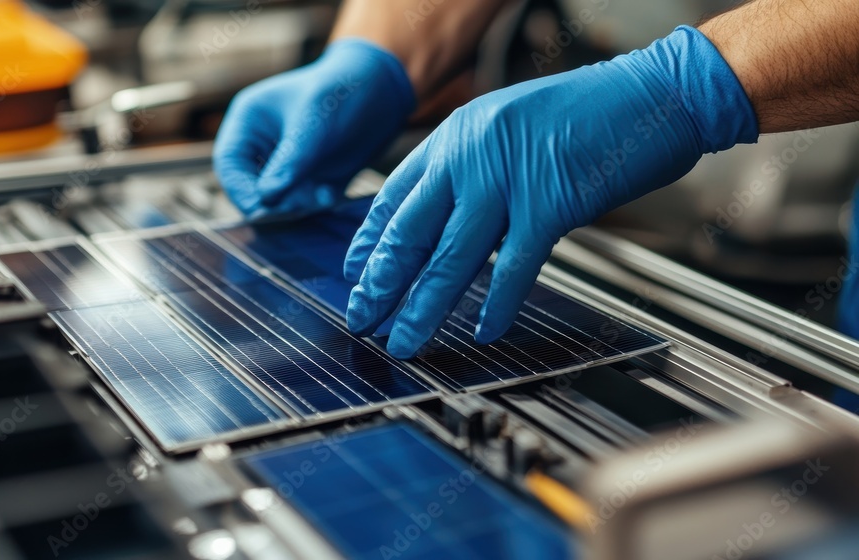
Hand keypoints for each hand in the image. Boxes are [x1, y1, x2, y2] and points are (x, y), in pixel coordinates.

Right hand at [213, 39, 414, 217]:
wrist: (383, 91)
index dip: (240, 190)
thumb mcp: (314, 123)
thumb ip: (291, 161)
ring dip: (295, 206)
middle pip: (248, 188)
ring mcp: (285, 165)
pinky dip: (312, 206)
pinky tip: (329, 194)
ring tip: (320, 195)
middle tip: (298, 205)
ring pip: (275, 202)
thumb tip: (267, 197)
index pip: (228, 164)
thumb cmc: (342, 92)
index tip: (264, 206)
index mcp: (249, 122)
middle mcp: (262, 146)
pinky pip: (300, 205)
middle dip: (272, 202)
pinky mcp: (308, 180)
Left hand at [344, 26, 758, 357]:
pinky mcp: (549, 204)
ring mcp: (506, 179)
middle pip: (409, 232)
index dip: (369, 242)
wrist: (656, 92)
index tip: (354, 274)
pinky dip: (498, 305)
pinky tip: (484, 332)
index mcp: (457, 135)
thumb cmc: (591, 112)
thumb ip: (473, 169)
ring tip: (404, 341)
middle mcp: (470, 155)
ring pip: (449, 259)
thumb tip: (449, 218)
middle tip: (362, 319)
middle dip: (380, 284)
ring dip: (422, 308)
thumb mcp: (509, 128)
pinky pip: (513, 267)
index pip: (393, 196)